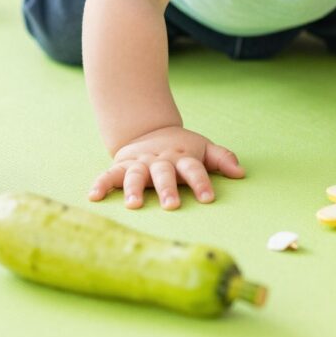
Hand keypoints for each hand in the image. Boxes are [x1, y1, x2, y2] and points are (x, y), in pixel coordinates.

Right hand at [89, 125, 243, 209]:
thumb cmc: (181, 148)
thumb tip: (241, 173)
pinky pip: (109, 175)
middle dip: (168, 189)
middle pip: (165, 173)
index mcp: (182, 157)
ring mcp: (140, 163)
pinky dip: (101, 184)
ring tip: (134, 205)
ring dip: (134, 188)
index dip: (201, 182)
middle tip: (172, 206)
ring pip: (136, 174)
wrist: (149, 131)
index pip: (194, 169)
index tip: (208, 198)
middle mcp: (161, 161)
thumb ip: (222, 159)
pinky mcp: (121, 166)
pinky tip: (94, 196)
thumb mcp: (204, 148)